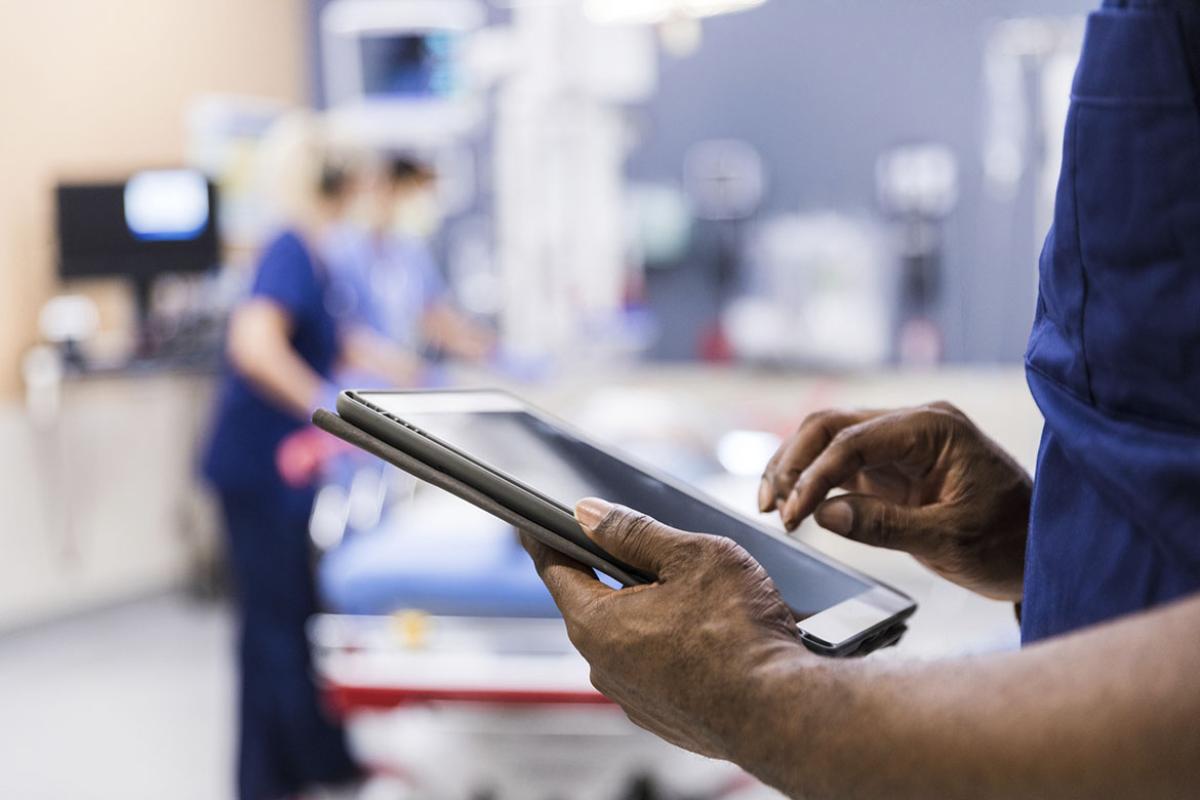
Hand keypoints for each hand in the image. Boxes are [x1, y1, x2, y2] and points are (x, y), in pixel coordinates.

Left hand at [522, 498, 806, 760]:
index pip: (554, 569)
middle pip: (594, 602)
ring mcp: (633, 697)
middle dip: (614, 572)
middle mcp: (604, 666)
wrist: (781, 711)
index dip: (545, 538)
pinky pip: (653, 667)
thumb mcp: (689, 556)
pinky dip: (671, 645)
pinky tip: (708, 634)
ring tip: (697, 595)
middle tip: (647, 549)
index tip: (531, 523)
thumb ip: (633, 532)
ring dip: (649, 611)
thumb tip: (589, 514)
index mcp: (597, 623)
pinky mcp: (664, 717)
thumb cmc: (740, 632)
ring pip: (628, 637)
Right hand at [759, 402, 1030, 600]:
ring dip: (795, 469)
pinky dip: (812, 483)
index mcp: (934, 428)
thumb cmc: (1010, 541)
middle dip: (793, 463)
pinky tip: (793, 507)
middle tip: (770, 507)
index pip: (854, 440)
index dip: (814, 476)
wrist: (1042, 551)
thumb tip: (823, 514)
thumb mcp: (950, 540)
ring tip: (771, 508)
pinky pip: (840, 464)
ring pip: (827, 441)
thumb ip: (885, 525)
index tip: (791, 516)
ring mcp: (900, 444)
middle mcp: (913, 425)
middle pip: (831, 426)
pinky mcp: (892, 467)